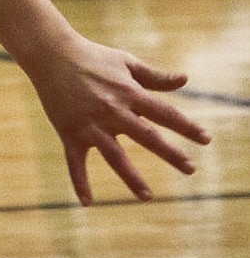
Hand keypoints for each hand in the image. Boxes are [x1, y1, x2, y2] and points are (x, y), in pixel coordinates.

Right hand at [30, 36, 209, 202]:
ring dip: (132, 178)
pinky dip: (80, 183)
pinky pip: (75, 163)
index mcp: (129, 93)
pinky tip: (88, 203)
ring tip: (148, 196)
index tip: (205, 139)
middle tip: (190, 169)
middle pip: (147, 136)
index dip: (186, 126)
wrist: (52, 54)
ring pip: (114, 157)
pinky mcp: (70, 133)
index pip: (164, 113)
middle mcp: (112, 111)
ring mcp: (90, 124)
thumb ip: (155, 77)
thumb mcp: (127, 63)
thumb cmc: (93, 57)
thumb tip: (186, 80)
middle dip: (170, 153)